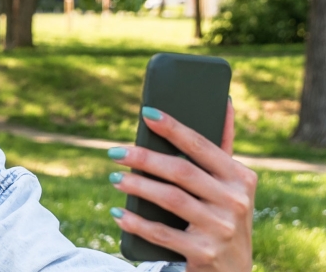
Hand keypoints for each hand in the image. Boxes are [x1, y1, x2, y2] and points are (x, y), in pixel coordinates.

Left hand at [108, 102, 255, 270]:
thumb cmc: (223, 217)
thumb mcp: (232, 186)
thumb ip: (222, 149)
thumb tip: (225, 103)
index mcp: (241, 178)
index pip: (202, 146)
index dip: (174, 128)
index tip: (146, 114)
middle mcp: (235, 201)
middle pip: (181, 172)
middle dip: (144, 159)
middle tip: (115, 152)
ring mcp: (221, 228)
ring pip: (170, 199)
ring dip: (137, 186)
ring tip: (115, 178)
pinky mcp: (204, 252)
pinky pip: (161, 233)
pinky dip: (135, 222)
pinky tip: (117, 213)